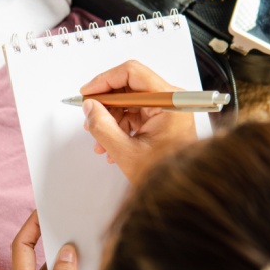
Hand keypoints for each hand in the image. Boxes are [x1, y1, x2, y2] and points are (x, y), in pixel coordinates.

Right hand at [80, 59, 196, 184]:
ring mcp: (167, 110)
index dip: (105, 80)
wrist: (182, 194)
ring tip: (100, 141)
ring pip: (129, 103)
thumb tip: (89, 106)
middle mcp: (171, 100)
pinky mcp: (163, 121)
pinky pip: (135, 115)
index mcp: (169, 102)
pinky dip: (120, 127)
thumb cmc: (165, 176)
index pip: (132, 74)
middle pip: (129, 88)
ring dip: (111, 119)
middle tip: (89, 117)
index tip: (87, 92)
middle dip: (106, 104)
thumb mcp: (126, 152)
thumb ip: (102, 126)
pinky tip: (111, 145)